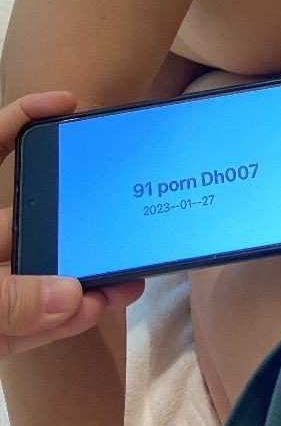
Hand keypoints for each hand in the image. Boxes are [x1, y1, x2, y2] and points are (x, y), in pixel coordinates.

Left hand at [0, 90, 144, 358]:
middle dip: (78, 222)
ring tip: (124, 280)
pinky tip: (91, 310)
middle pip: (31, 219)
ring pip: (36, 276)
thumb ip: (6, 300)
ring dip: (79, 280)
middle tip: (124, 216)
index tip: (69, 103)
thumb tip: (70, 295)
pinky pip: (25, 321)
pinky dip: (57, 319)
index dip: (25, 115)